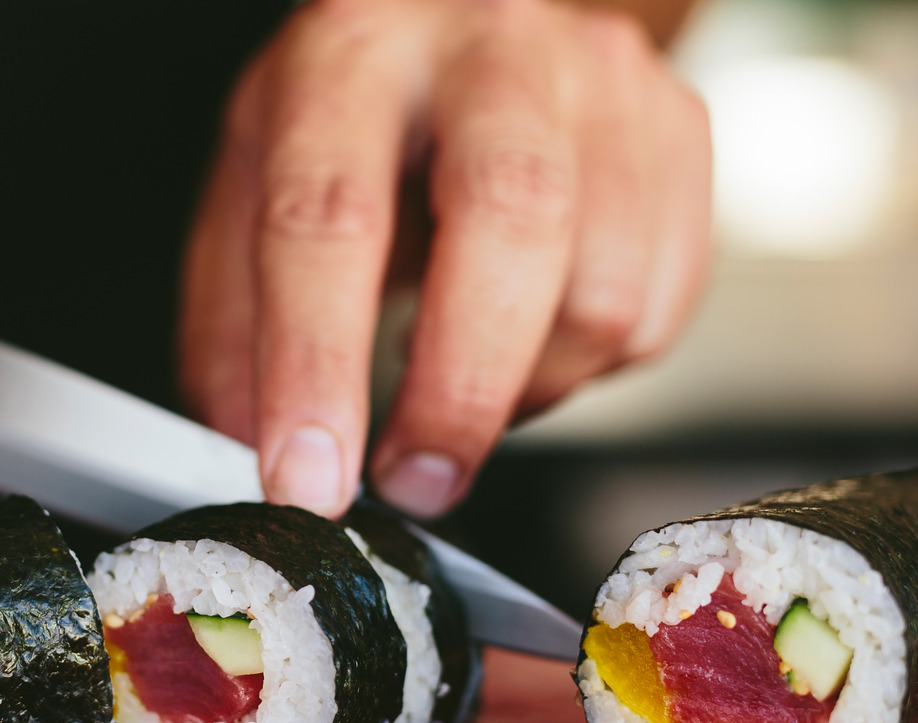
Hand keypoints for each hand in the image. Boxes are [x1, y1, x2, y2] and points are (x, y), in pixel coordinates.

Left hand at [181, 0, 709, 517]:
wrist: (469, 25)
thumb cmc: (354, 119)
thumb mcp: (254, 189)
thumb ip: (239, 325)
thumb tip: (257, 457)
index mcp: (352, 55)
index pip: (331, 215)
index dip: (317, 364)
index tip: (311, 479)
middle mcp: (489, 46)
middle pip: (511, 223)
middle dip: (458, 391)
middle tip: (414, 482)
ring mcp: (602, 83)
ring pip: (600, 292)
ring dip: (525, 391)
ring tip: (464, 384)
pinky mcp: (679, 133)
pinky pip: (656, 313)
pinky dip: (587, 370)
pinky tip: (530, 339)